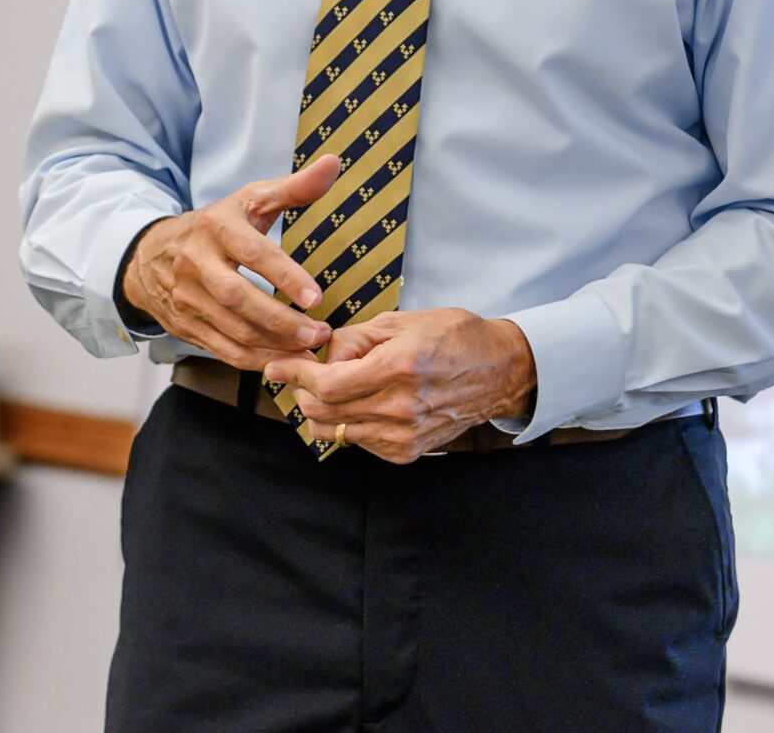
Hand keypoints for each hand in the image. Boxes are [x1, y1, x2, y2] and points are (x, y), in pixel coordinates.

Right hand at [121, 155, 343, 368]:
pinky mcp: (185, 326)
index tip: (316, 297)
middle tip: (319, 332)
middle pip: (237, 297)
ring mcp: (187, 297)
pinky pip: (223, 350)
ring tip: (310, 349)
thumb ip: (294, 188)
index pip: (252, 252)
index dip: (284, 276)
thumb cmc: (214, 225)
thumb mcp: (249, 200)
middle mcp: (196, 262)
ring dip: (274, 345)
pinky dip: (255, 361)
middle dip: (281, 321)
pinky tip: (284, 360)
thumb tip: (333, 163)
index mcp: (216, 227)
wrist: (150, 255)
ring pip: (232, 329)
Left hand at [263, 309, 536, 463]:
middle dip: (302, 390)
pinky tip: (359, 400)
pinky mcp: (407, 452)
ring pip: (334, 431)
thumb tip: (318, 357)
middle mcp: (400, 409)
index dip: (294, 375)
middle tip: (301, 370)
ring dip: (320, 408)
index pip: (328, 385)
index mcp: (399, 369)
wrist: (497, 372)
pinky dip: (345, 422)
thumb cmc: (451, 337)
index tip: (276, 365)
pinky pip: (357, 441)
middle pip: (324, 412)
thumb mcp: (399, 321)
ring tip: (331, 384)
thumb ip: (352, 340)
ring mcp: (404, 436)